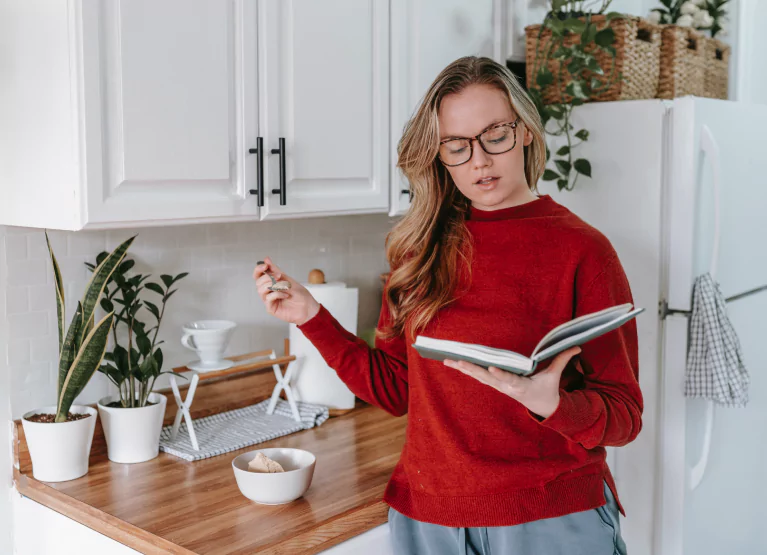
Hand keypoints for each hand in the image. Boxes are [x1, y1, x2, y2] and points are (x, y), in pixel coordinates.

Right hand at [253, 257, 320, 324]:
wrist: (308, 307)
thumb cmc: (300, 294)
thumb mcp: (288, 279)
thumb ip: (276, 270)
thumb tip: (266, 259)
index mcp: (271, 284)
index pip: (258, 276)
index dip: (259, 269)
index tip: (265, 265)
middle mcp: (268, 292)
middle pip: (258, 282)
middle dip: (268, 277)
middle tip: (280, 277)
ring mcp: (269, 301)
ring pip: (260, 290)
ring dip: (273, 285)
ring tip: (285, 286)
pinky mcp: (271, 308)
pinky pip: (268, 298)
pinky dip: (278, 294)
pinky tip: (286, 295)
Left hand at [443, 346, 581, 418]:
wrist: (542, 407)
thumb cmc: (547, 389)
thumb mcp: (555, 376)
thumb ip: (562, 359)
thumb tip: (578, 346)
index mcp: (522, 386)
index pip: (510, 380)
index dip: (500, 375)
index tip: (491, 369)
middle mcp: (507, 387)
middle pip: (487, 378)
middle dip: (472, 370)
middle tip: (457, 361)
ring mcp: (499, 387)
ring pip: (478, 377)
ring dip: (463, 369)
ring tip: (448, 360)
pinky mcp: (494, 384)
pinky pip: (478, 376)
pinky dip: (466, 369)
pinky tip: (454, 362)